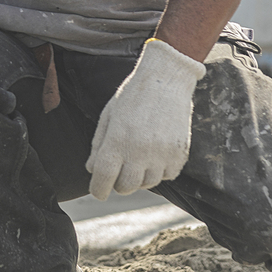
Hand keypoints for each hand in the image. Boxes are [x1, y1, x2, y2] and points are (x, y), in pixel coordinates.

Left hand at [86, 39, 205, 199]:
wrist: (167, 80)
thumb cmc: (133, 96)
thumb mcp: (109, 116)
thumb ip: (99, 145)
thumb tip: (92, 170)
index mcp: (117, 140)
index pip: (103, 178)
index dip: (98, 190)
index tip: (98, 191)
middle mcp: (140, 151)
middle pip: (125, 187)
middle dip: (119, 183)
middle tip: (120, 170)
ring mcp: (162, 154)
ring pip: (147, 184)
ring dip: (140, 177)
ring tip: (139, 157)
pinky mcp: (179, 154)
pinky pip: (167, 176)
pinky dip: (159, 171)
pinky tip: (156, 154)